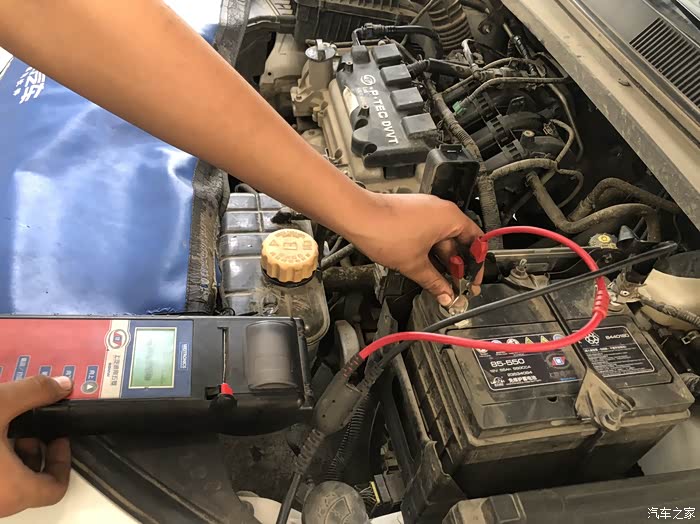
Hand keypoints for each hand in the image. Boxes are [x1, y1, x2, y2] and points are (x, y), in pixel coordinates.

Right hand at [0, 376, 72, 516]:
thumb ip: (34, 392)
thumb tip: (63, 384)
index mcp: (12, 491)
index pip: (55, 490)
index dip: (62, 460)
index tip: (57, 436)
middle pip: (31, 486)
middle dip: (35, 453)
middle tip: (27, 427)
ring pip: (6, 485)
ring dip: (12, 458)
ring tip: (4, 428)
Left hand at [346, 192, 482, 304]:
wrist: (357, 216)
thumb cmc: (385, 230)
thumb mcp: (415, 264)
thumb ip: (434, 282)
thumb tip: (446, 295)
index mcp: (450, 218)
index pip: (476, 241)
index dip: (476, 264)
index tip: (473, 280)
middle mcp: (440, 210)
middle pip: (458, 242)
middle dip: (456, 266)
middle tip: (455, 286)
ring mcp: (425, 210)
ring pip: (440, 239)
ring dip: (441, 260)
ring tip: (438, 281)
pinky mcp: (411, 214)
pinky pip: (428, 234)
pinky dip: (428, 251)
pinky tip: (423, 267)